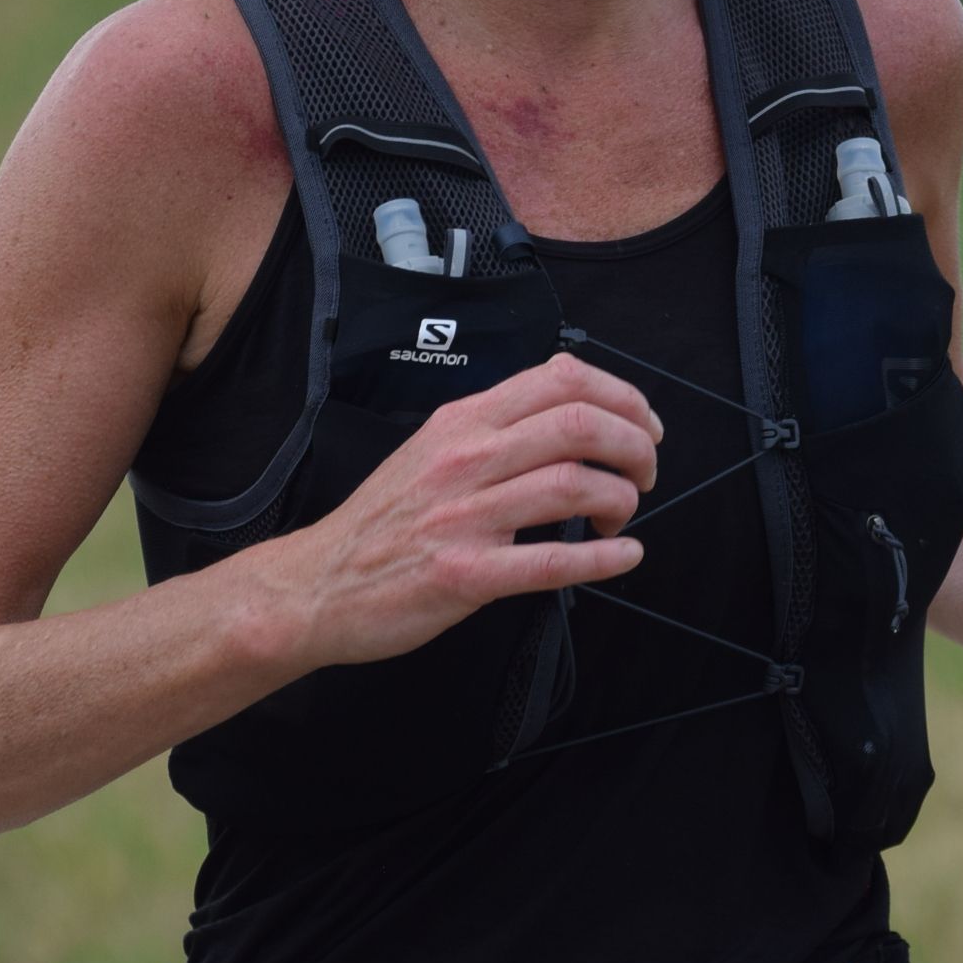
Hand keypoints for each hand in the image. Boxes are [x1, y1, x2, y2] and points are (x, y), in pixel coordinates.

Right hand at [277, 353, 661, 672]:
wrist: (317, 584)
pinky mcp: (465, 574)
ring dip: (621, 500)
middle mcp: (466, 458)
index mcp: (463, 422)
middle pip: (580, 425)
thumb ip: (494, 425)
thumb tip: (568, 404)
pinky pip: (550, 561)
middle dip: (635, 446)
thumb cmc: (384, 521)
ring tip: (622, 516)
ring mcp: (465, 517)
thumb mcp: (433, 447)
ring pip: (573, 485)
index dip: (622, 397)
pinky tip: (625, 557)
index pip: (562, 379)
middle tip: (645, 474)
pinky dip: (603, 559)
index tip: (644, 424)